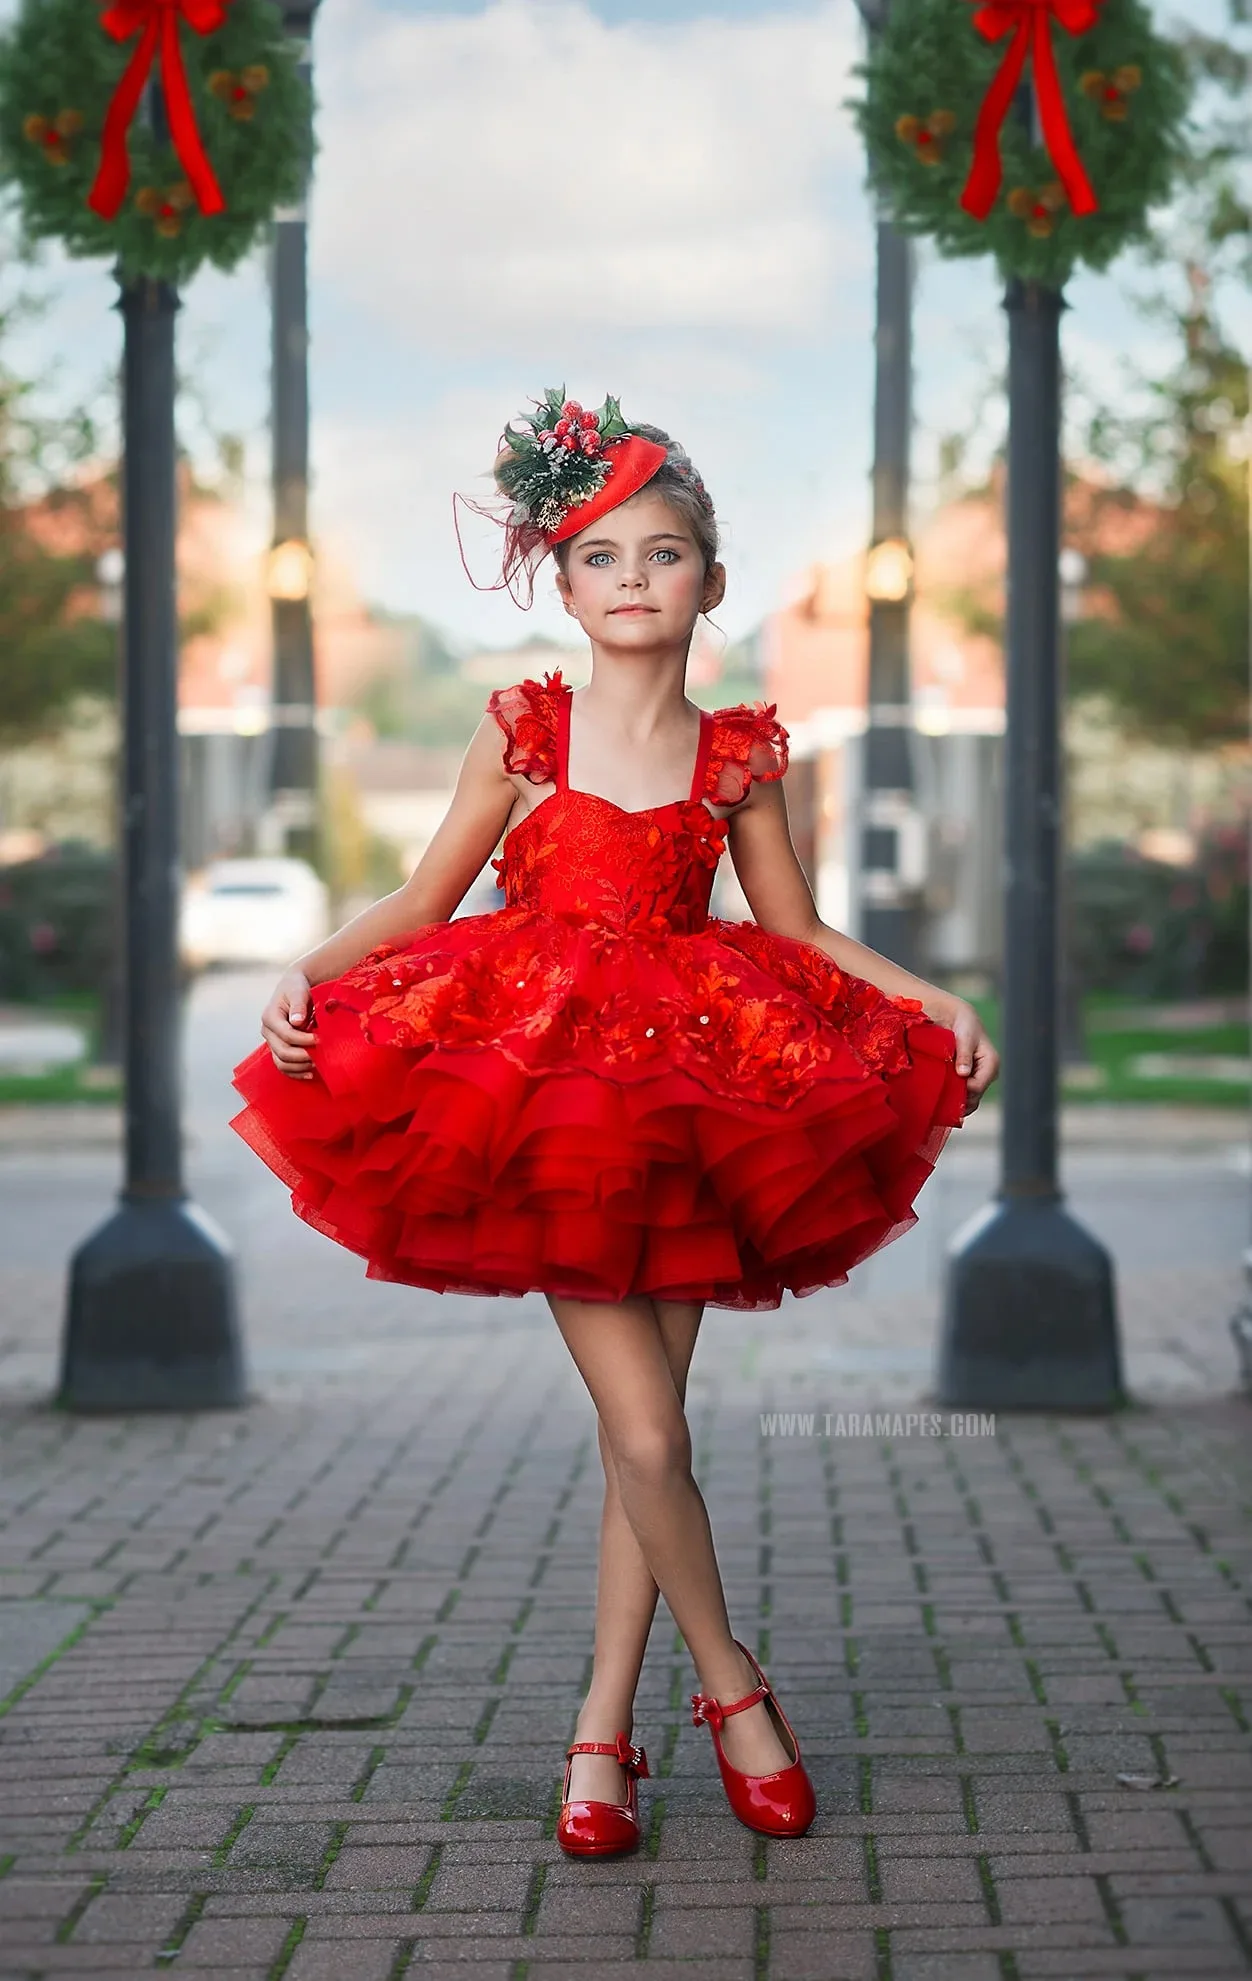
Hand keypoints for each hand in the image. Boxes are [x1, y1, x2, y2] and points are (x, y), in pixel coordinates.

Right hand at [261, 968, 316, 1079]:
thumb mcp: (298, 990)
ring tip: (318, 1064)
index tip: (320, 1039)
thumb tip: (297, 1021)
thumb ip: (298, 1004)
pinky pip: (284, 1066)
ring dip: (300, 1067)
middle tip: (322, 1055)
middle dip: (303, 1056)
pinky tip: (310, 1073)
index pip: (286, 1035)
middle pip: (283, 1052)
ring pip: (281, 1063)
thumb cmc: (296, 988)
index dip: (303, 1040)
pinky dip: (296, 1072)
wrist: (293, 988)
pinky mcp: (278, 1048)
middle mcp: (267, 1031)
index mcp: (270, 1017)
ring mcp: (272, 1042)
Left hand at [927, 995, 999, 1115]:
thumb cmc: (964, 1025)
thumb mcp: (965, 1037)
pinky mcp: (971, 1080)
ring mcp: (980, 1079)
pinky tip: (941, 1098)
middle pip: (974, 1098)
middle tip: (938, 1098)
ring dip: (954, 1100)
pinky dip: (954, 1098)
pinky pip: (964, 1096)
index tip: (944, 1086)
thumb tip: (963, 1073)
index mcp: (991, 1063)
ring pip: (969, 1100)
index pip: (976, 1087)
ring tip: (938, 1099)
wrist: (961, 1020)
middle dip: (957, 1099)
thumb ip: (964, 1055)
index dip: (960, 1090)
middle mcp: (989, 1074)